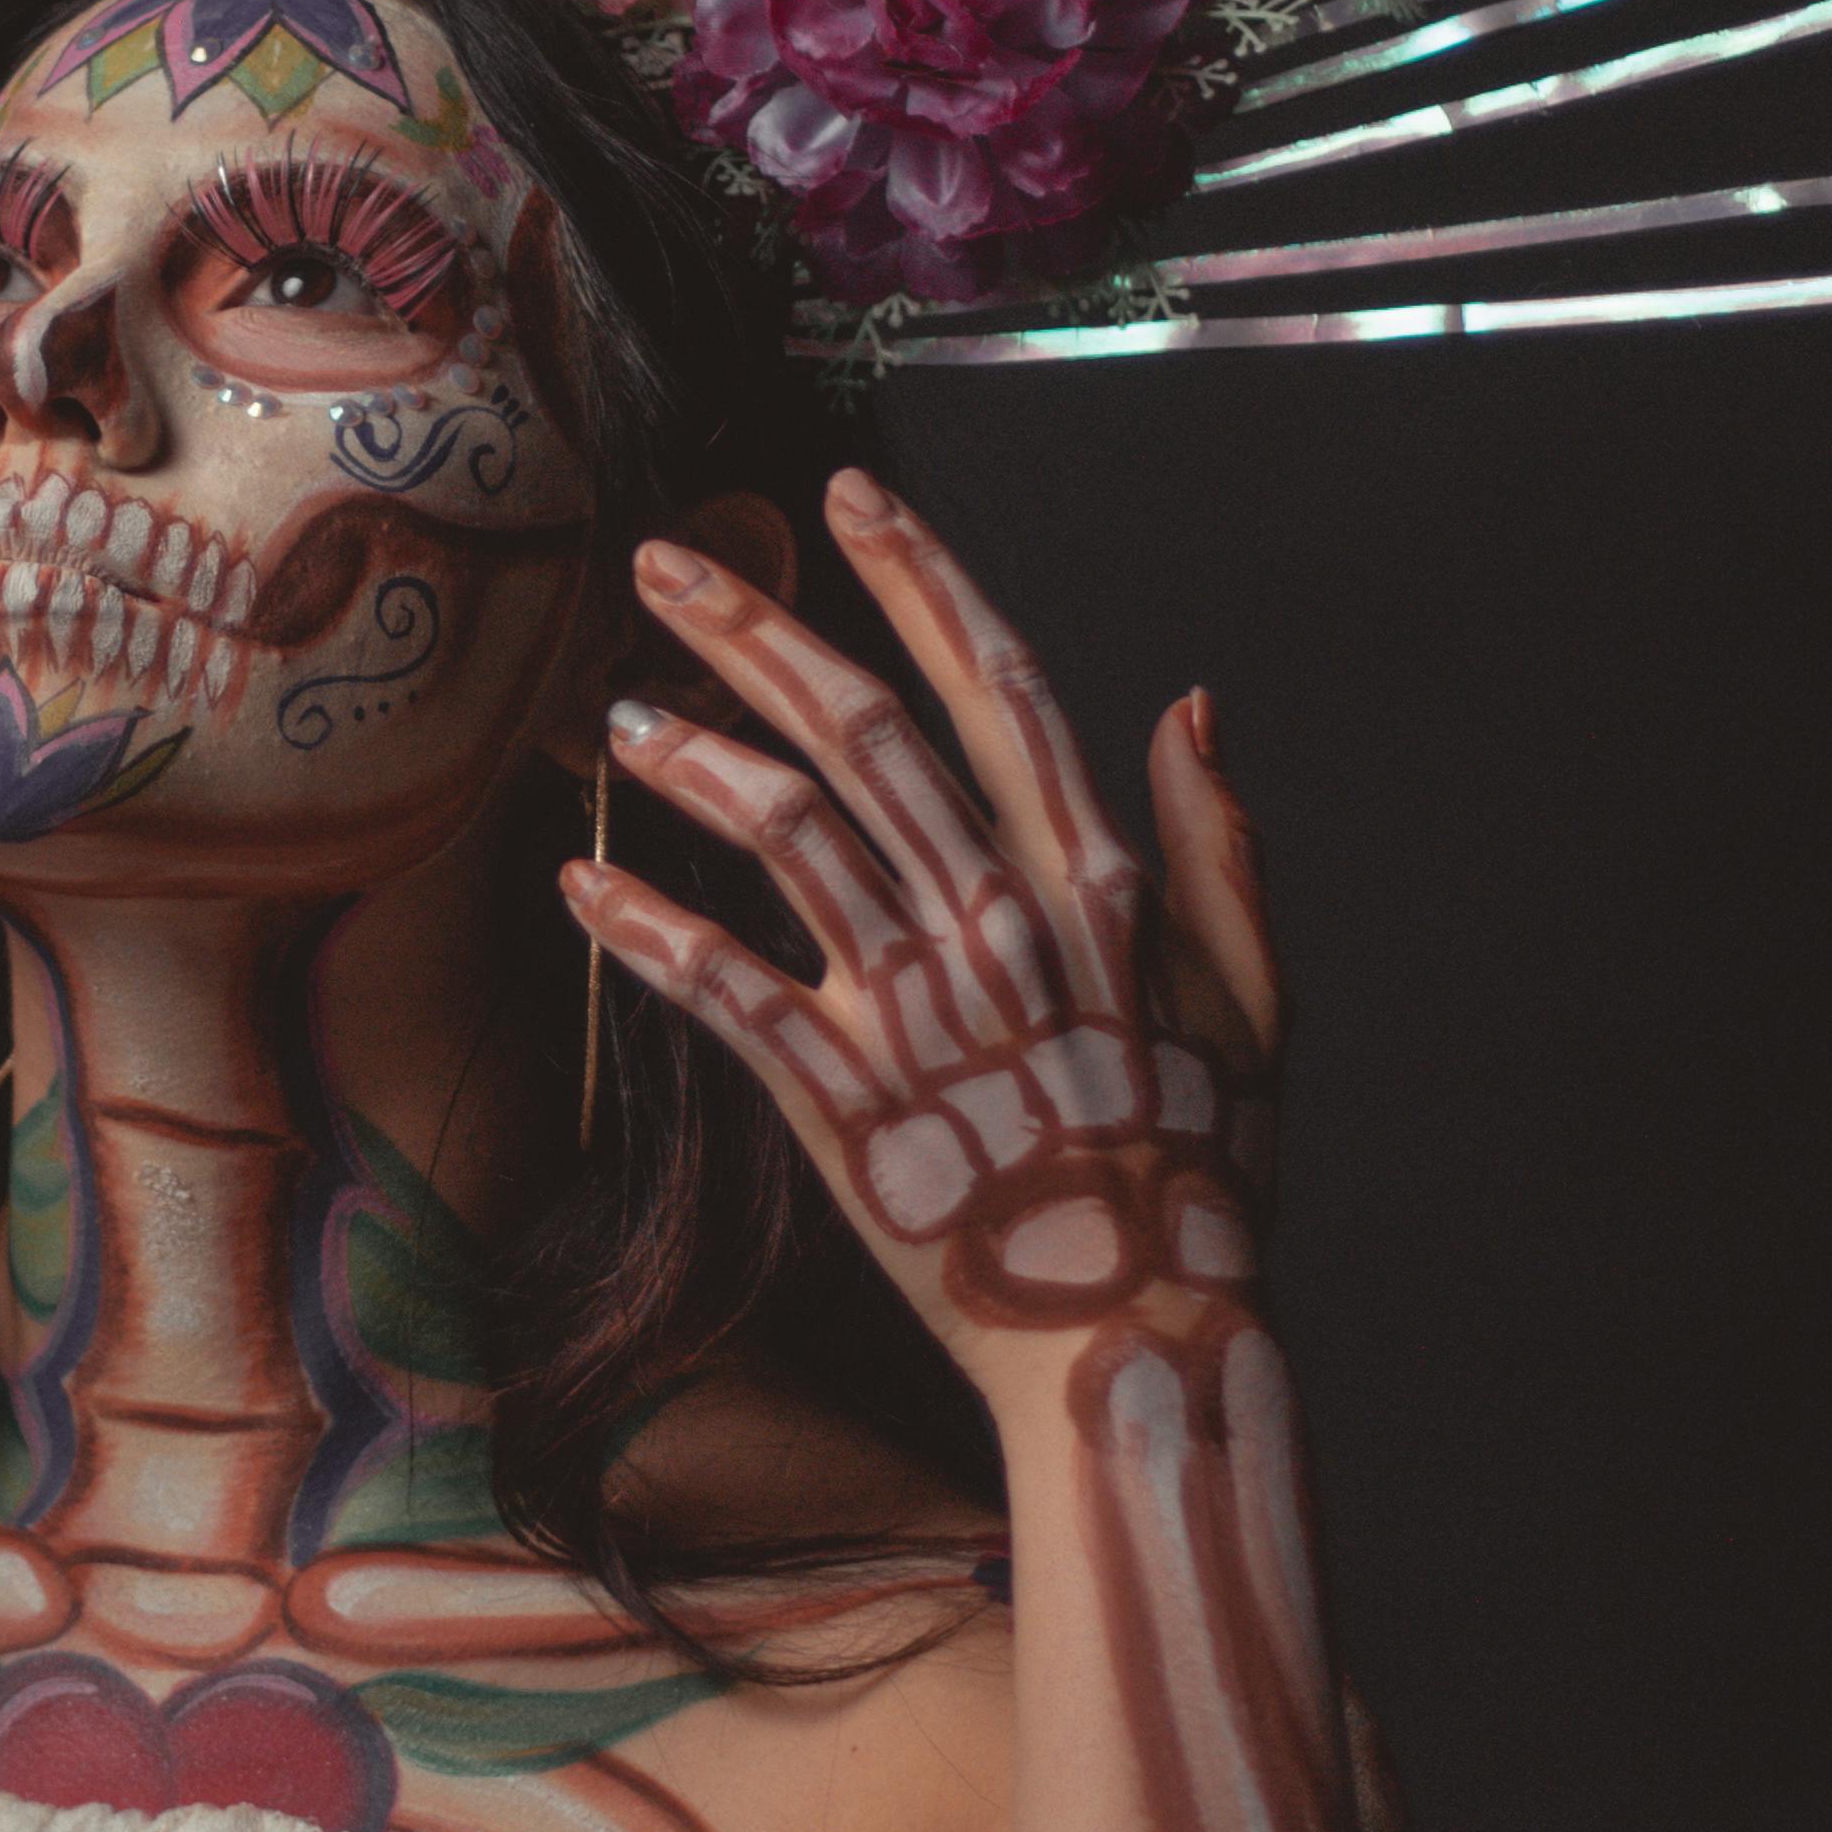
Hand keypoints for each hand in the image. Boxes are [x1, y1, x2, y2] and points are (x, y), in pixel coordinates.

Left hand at [567, 470, 1278, 1406]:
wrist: (1137, 1334)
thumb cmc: (1197, 1174)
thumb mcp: (1253, 1000)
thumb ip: (1220, 847)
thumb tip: (1193, 705)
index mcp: (1097, 883)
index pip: (998, 688)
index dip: (919, 580)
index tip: (847, 497)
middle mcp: (999, 921)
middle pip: (862, 733)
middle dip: (753, 630)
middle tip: (660, 563)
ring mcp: (916, 1007)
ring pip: (783, 835)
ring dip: (685, 759)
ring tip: (611, 712)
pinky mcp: (842, 1099)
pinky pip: (722, 987)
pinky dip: (643, 927)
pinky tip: (578, 884)